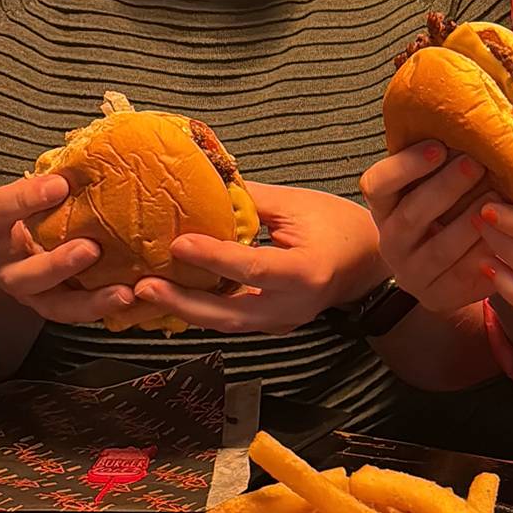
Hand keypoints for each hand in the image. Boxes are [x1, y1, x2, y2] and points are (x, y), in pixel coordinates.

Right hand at [0, 174, 134, 323]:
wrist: (8, 243)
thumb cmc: (29, 207)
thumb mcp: (32, 190)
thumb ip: (53, 180)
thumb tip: (94, 156)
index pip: (0, 210)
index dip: (26, 199)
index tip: (58, 185)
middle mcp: (7, 265)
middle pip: (27, 274)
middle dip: (59, 265)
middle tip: (90, 249)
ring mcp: (30, 291)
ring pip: (55, 305)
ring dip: (90, 302)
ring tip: (122, 293)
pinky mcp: (53, 304)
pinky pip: (78, 312)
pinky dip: (106, 310)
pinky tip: (134, 301)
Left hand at [131, 182, 387, 334]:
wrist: (368, 259)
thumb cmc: (337, 224)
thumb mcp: (297, 204)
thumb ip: (251, 201)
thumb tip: (206, 187)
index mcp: (305, 271)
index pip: (251, 268)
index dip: (213, 257)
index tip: (178, 242)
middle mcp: (292, 307)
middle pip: (229, 313)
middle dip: (183, 300)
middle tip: (145, 284)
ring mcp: (283, 322)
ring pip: (226, 324)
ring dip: (186, 309)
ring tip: (149, 292)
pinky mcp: (274, 326)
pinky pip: (233, 321)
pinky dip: (204, 310)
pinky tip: (176, 297)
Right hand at [359, 142, 495, 312]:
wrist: (438, 266)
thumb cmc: (443, 209)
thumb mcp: (432, 183)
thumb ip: (443, 158)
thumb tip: (478, 116)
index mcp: (384, 206)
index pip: (377, 184)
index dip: (406, 165)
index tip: (440, 145)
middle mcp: (390, 240)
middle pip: (410, 215)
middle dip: (446, 188)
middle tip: (477, 164)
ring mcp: (412, 273)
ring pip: (439, 249)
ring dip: (470, 222)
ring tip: (498, 197)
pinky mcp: (438, 297)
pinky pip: (462, 277)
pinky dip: (486, 254)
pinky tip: (507, 234)